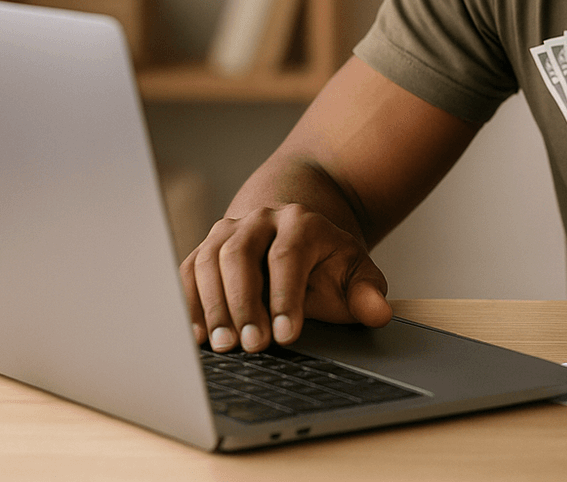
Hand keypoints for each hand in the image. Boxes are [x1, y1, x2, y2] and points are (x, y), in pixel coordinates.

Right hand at [180, 203, 392, 352]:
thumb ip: (367, 292)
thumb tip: (378, 313)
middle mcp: (261, 220)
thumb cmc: (327, 264)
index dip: (285, 296)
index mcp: (302, 222)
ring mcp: (229, 230)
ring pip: (209, 260)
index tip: (286, 336)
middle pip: (241, 255)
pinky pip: (187, 271)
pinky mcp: (206, 248)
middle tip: (252, 346)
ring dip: (213, 306)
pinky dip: (188, 303)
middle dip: (244, 304)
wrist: (298, 236)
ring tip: (224, 346)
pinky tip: (195, 337)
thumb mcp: (355, 273)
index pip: (288, 256)